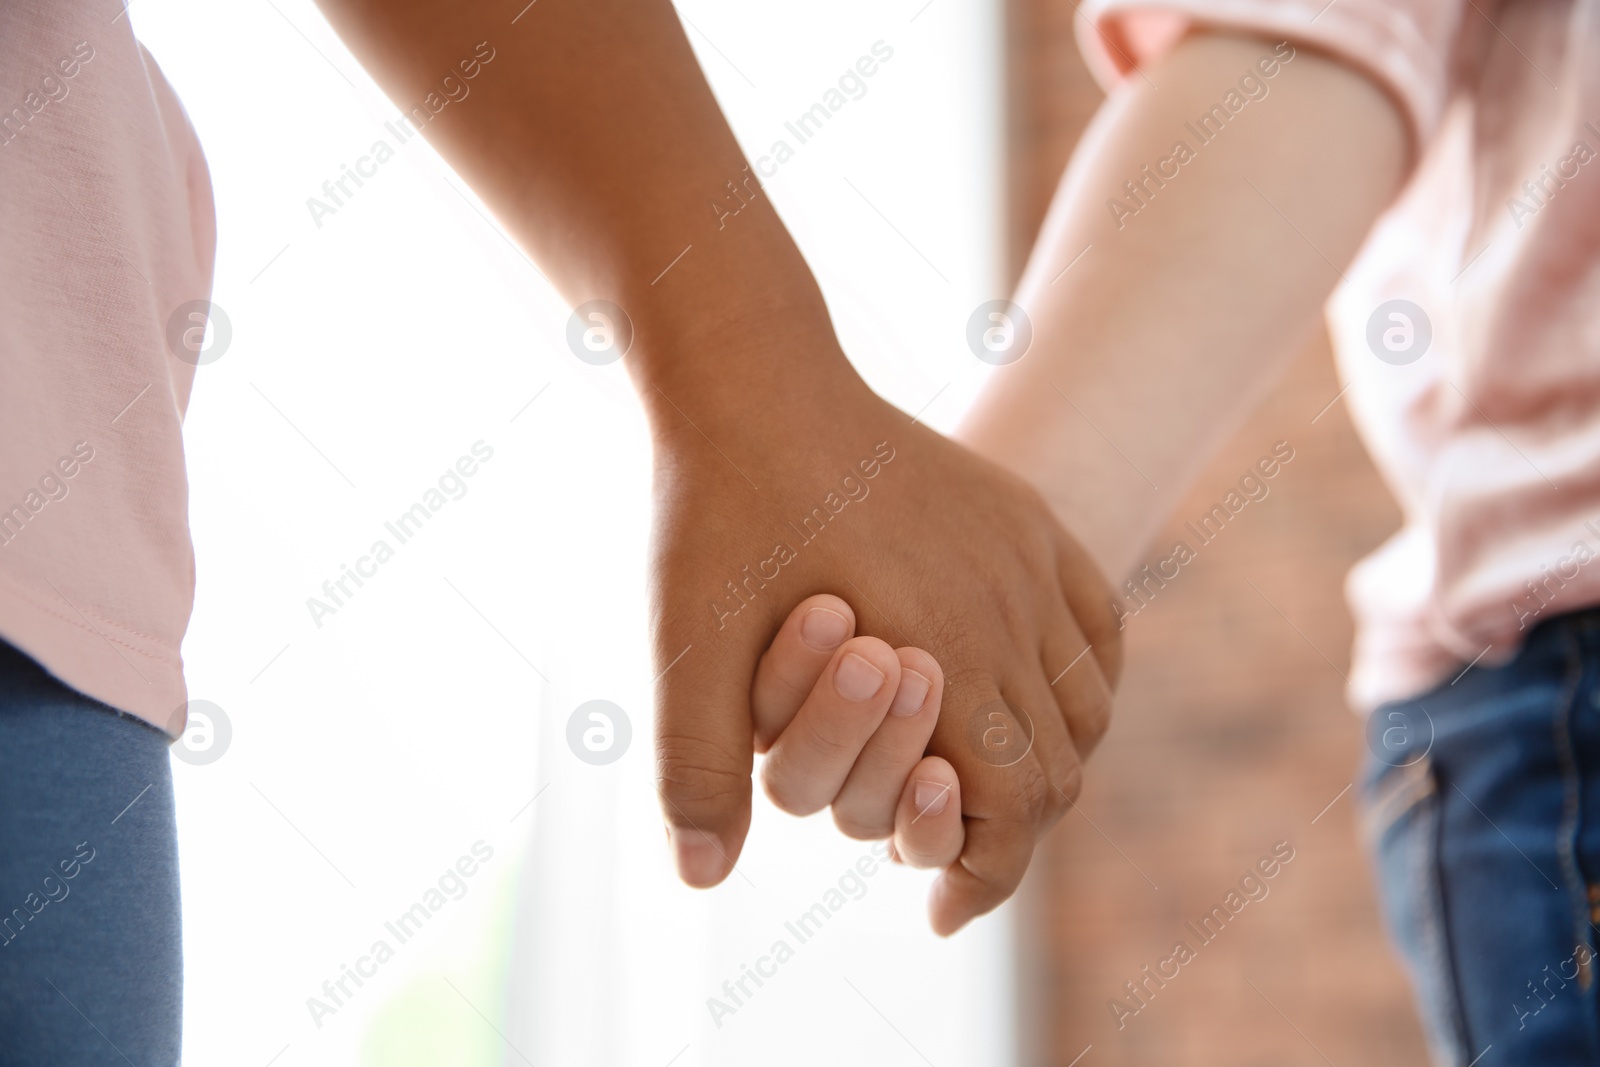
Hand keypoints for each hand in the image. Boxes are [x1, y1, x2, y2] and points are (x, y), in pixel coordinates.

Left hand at [643, 349, 1121, 933]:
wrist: (755, 381)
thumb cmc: (719, 513)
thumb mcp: (689, 640)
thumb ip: (698, 763)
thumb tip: (702, 876)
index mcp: (939, 649)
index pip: (1014, 806)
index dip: (987, 876)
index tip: (945, 909)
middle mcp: (1005, 608)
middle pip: (1059, 768)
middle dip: (1012, 830)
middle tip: (953, 852)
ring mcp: (1027, 557)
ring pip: (1089, 704)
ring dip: (1050, 761)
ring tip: (990, 786)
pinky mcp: (1025, 519)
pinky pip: (1098, 624)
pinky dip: (1082, 683)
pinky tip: (1033, 700)